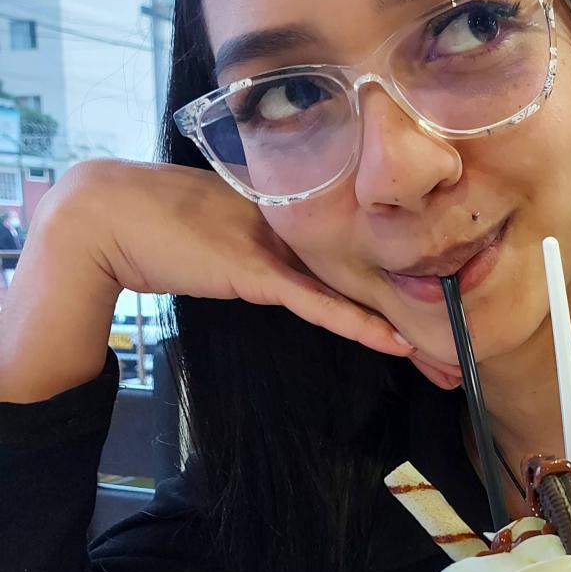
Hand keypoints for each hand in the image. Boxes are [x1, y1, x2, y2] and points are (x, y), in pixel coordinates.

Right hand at [53, 159, 416, 358]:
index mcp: (295, 213)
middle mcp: (297, 224)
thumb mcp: (228, 236)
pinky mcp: (259, 270)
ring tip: (445, 358)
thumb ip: (267, 250)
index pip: (363, 253)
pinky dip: (358, 323)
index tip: (442, 313)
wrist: (105, 218)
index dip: (403, 285)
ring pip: (356, 290)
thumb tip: (294, 273)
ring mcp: (279, 245)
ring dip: (401, 329)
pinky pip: (319, 303)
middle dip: (421, 312)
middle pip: (372, 273)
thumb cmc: (157, 227)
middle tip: (464, 348)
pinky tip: (396, 341)